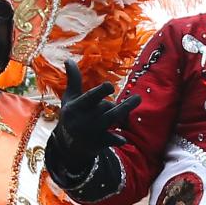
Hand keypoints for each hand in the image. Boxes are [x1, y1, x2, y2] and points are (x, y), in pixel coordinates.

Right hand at [49, 61, 137, 185]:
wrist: (69, 145)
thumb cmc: (73, 114)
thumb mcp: (70, 98)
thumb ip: (73, 80)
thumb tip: (68, 59)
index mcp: (75, 108)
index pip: (89, 98)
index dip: (100, 92)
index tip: (110, 86)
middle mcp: (82, 120)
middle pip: (105, 107)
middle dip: (113, 103)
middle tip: (137, 97)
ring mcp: (91, 132)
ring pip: (111, 118)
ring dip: (125, 109)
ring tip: (137, 98)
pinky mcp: (98, 143)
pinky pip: (110, 139)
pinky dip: (117, 139)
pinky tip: (124, 139)